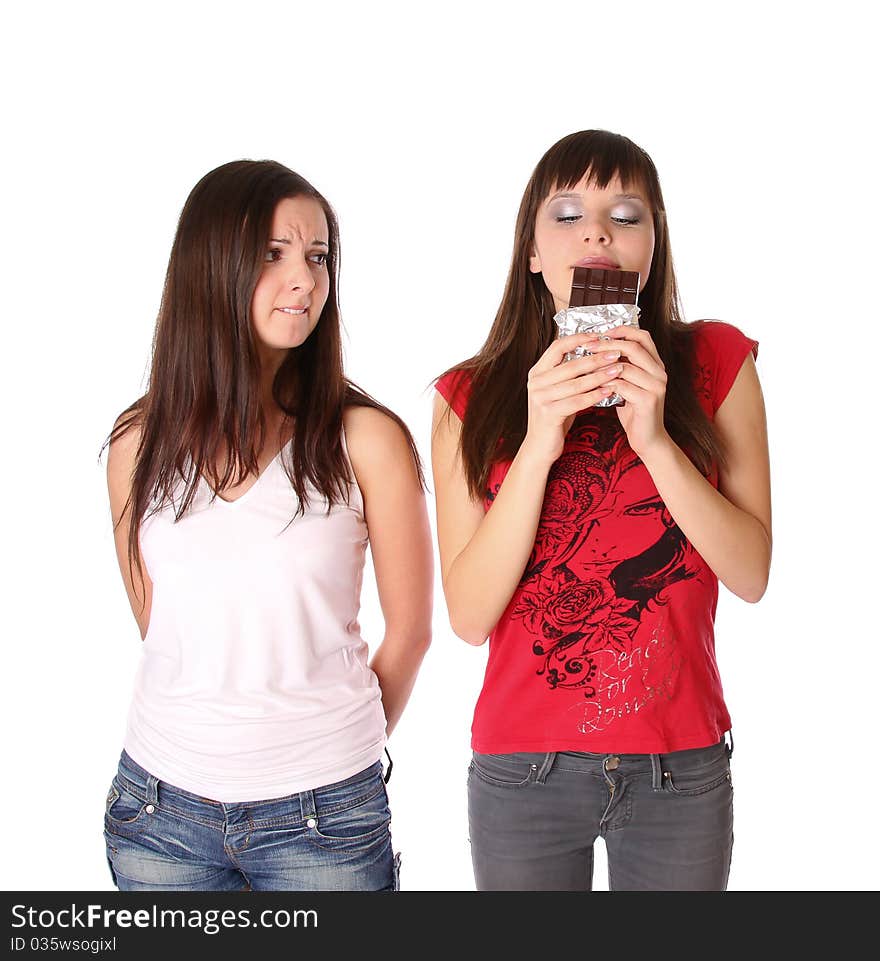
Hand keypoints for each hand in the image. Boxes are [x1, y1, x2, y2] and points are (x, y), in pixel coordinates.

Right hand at [521, 333, 623, 465]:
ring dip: (599, 375)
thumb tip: (595, 354)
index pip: (557, 346)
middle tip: (616, 352)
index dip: (579, 339)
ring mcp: (540, 398)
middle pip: (570, 364)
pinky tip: (609, 391)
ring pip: (575, 383)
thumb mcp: (559, 391)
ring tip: (618, 370)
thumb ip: (569, 374)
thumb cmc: (554, 416)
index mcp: (537, 372)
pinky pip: (576, 401)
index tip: (600, 336)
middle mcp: (536, 382)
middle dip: (596, 357)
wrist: (540, 446)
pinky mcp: (548, 413)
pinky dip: (594, 395)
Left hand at [598, 325, 671, 457]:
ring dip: (603, 366)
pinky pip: (622, 386)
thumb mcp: (629, 384)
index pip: (643, 336)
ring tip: (586, 367)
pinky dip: (605, 384)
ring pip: (626, 366)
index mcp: (656, 364)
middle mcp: (660, 372)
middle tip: (589, 347)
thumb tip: (599, 349)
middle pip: (634, 347)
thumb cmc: (634, 411)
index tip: (601, 333)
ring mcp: (656, 386)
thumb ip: (622, 367)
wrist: (648, 439)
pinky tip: (593, 386)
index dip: (622, 330)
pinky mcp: (649, 400)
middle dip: (608, 344)